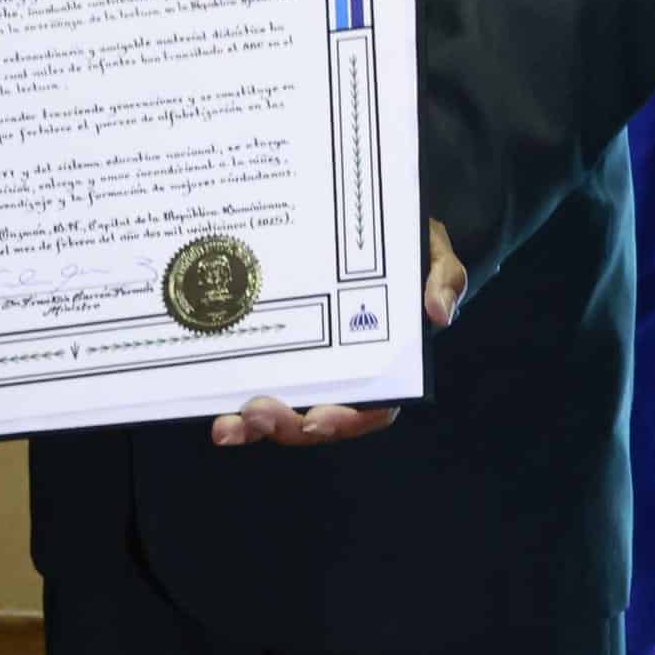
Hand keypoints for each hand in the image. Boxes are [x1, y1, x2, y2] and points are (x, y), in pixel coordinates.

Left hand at [208, 221, 464, 448]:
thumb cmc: (410, 247)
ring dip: (254, 426)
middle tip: (255, 414)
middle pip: (317, 420)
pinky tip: (211, 403)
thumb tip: (438, 312)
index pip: (372, 408)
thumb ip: (442, 279)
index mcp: (386, 364)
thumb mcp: (435, 256)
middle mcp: (345, 374)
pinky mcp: (278, 350)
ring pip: (283, 410)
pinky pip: (258, 381)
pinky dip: (235, 400)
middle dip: (285, 426)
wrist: (377, 227)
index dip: (344, 420)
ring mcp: (308, 367)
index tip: (316, 419)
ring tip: (227, 426)